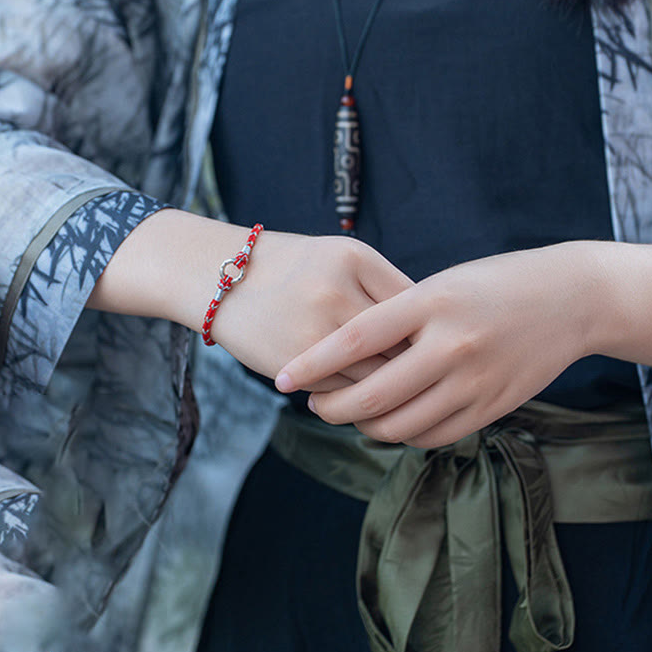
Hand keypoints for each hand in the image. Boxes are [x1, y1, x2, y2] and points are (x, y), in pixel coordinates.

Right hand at [87, 209, 413, 386]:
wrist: (221, 279)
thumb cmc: (292, 268)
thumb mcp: (340, 257)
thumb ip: (383, 287)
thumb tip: (428, 336)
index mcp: (354, 258)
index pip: (415, 307)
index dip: (427, 331)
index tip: (431, 344)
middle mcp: (337, 292)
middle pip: (401, 345)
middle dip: (415, 363)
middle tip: (423, 374)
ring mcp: (314, 331)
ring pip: (376, 375)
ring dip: (390, 385)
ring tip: (397, 388)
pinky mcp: (295, 365)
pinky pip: (345, 390)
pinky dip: (357, 394)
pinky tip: (358, 389)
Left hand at [275, 242, 599, 446]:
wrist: (566, 298)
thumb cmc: (489, 284)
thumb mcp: (437, 285)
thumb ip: (394, 318)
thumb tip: (343, 356)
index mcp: (428, 302)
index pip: (354, 341)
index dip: (311, 364)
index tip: (281, 379)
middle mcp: (450, 344)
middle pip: (373, 393)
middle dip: (331, 406)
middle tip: (314, 403)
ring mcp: (474, 380)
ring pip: (400, 425)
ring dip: (364, 425)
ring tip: (349, 412)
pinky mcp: (492, 406)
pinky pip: (433, 436)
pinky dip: (402, 434)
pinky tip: (389, 421)